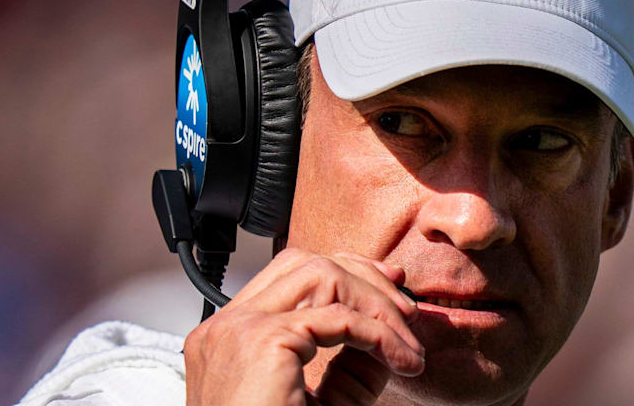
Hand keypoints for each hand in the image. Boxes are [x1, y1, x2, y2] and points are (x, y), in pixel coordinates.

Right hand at [183, 248, 424, 404]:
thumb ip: (348, 371)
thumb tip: (388, 340)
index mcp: (229, 339)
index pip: (290, 276)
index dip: (346, 273)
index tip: (389, 290)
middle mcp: (226, 328)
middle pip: (305, 263)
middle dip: (365, 278)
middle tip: (407, 312)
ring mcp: (239, 330)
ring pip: (321, 275)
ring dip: (375, 302)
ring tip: (405, 341)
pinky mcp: (262, 343)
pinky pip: (339, 318)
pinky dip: (380, 334)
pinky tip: (401, 362)